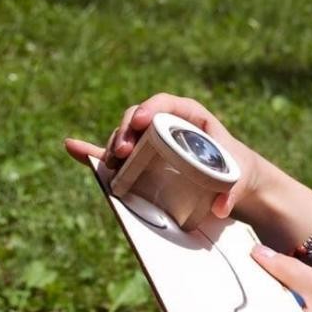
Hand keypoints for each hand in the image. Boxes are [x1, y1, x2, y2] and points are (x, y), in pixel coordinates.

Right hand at [65, 93, 265, 217]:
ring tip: (113, 162)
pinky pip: (115, 155)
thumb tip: (221, 207)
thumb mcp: (239, 177)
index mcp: (191, 117)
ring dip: (114, 146)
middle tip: (124, 151)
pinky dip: (94, 151)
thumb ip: (232, 190)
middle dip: (127, 131)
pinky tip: (71, 147)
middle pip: (139, 119)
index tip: (142, 122)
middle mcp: (167, 125)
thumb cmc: (238, 172)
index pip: (167, 104)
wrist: (236, 183)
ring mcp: (152, 143)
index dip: (151, 109)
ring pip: (126, 136)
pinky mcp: (143, 161)